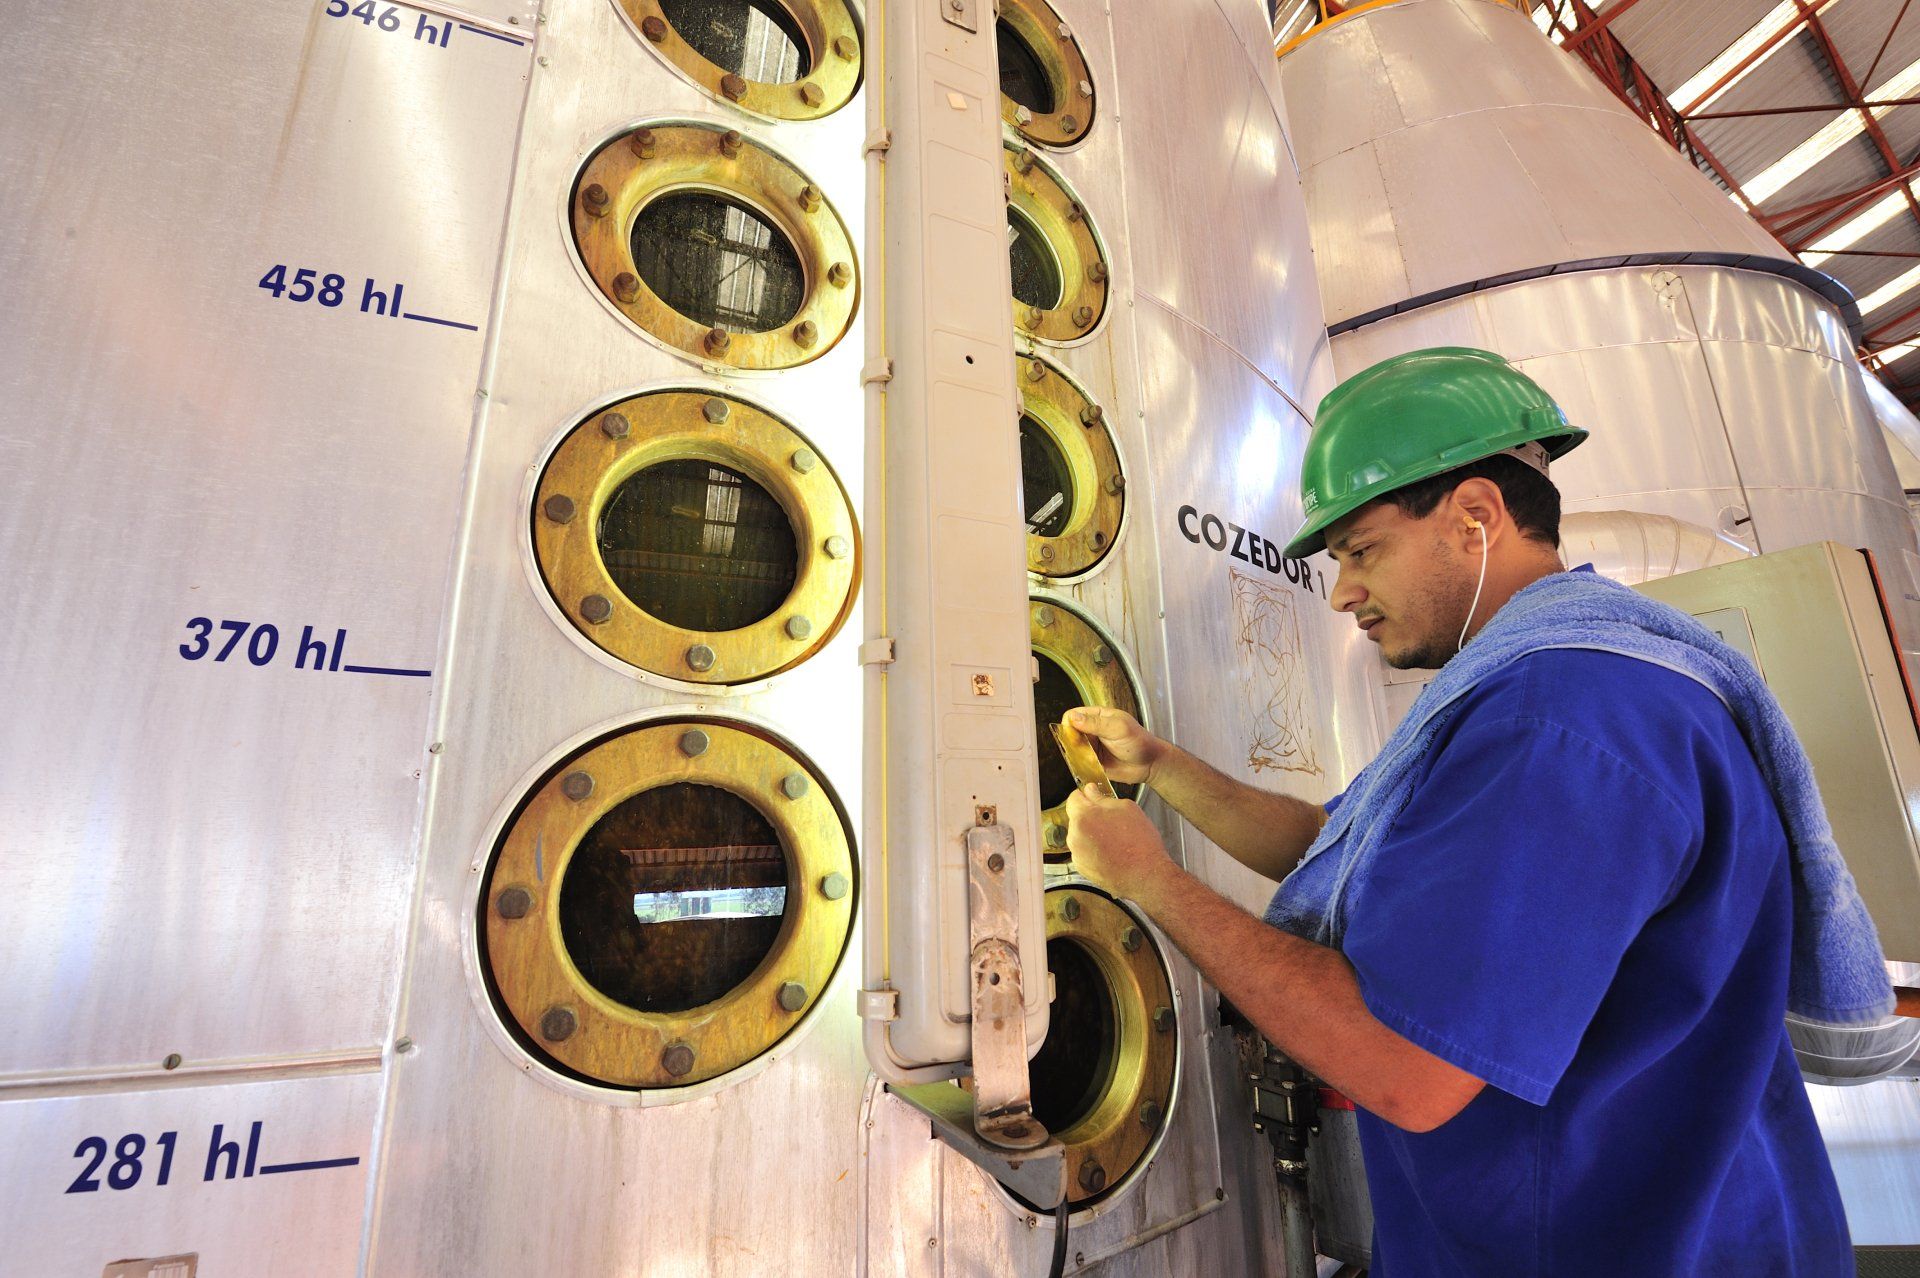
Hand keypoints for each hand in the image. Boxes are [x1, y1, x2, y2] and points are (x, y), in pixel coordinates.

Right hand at [1065, 706, 1165, 785]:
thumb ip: (1096, 723)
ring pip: (1072, 749)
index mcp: (1097, 716)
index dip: (1069, 724)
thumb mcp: (1118, 728)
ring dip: (1076, 755)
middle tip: (1083, 749)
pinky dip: (1080, 766)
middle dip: (1071, 742)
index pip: (1072, 715)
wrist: (1150, 765)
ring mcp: (1091, 747)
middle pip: (1069, 733)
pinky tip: (1091, 767)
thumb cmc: (1139, 742)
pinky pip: (1079, 764)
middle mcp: (1092, 731)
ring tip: (1091, 759)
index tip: (1074, 735)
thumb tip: (1073, 718)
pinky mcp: (1092, 763)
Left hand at [1065, 785, 1171, 899]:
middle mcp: (1074, 835)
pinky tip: (1110, 852)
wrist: (1146, 875)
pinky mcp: (1081, 867)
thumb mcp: (1127, 808)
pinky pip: (1083, 851)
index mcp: (1083, 817)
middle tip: (1111, 821)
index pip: (1073, 798)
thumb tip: (1091, 791)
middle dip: (1090, 815)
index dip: (1085, 795)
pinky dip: (1092, 849)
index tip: (1094, 797)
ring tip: (1113, 839)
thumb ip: (1102, 797)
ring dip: (1091, 833)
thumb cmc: (1140, 842)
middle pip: (1076, 817)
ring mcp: (1076, 854)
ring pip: (1079, 834)